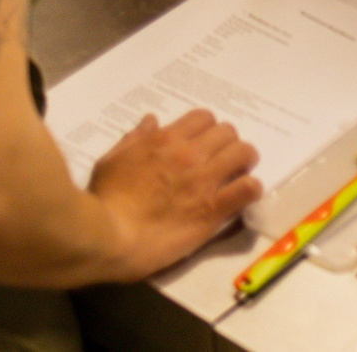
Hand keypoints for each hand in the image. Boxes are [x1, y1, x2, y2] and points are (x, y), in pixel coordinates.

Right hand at [88, 110, 260, 280]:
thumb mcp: (111, 162)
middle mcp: (190, 154)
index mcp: (165, 140)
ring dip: (244, 161)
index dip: (207, 129)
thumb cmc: (105, 201)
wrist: (109, 238)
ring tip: (238, 174)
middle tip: (222, 160)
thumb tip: (151, 120)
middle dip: (227, 144)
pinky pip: (248, 189)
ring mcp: (205, 180)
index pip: (203, 118)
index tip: (204, 144)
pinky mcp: (214, 208)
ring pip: (244, 153)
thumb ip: (134, 140)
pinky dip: (251, 190)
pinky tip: (243, 196)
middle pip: (228, 132)